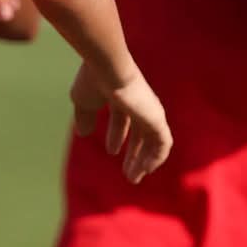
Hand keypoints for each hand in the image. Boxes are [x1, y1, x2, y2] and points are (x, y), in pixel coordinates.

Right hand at [70, 66, 171, 183]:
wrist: (108, 70)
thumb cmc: (93, 82)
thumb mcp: (83, 102)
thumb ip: (84, 118)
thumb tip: (83, 134)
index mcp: (121, 97)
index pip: (123, 119)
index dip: (117, 136)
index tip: (111, 151)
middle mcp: (139, 104)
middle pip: (140, 133)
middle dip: (134, 154)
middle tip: (128, 173)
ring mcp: (150, 112)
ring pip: (152, 142)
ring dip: (143, 161)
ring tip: (133, 177)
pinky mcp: (157, 120)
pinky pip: (163, 144)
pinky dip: (156, 158)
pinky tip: (146, 170)